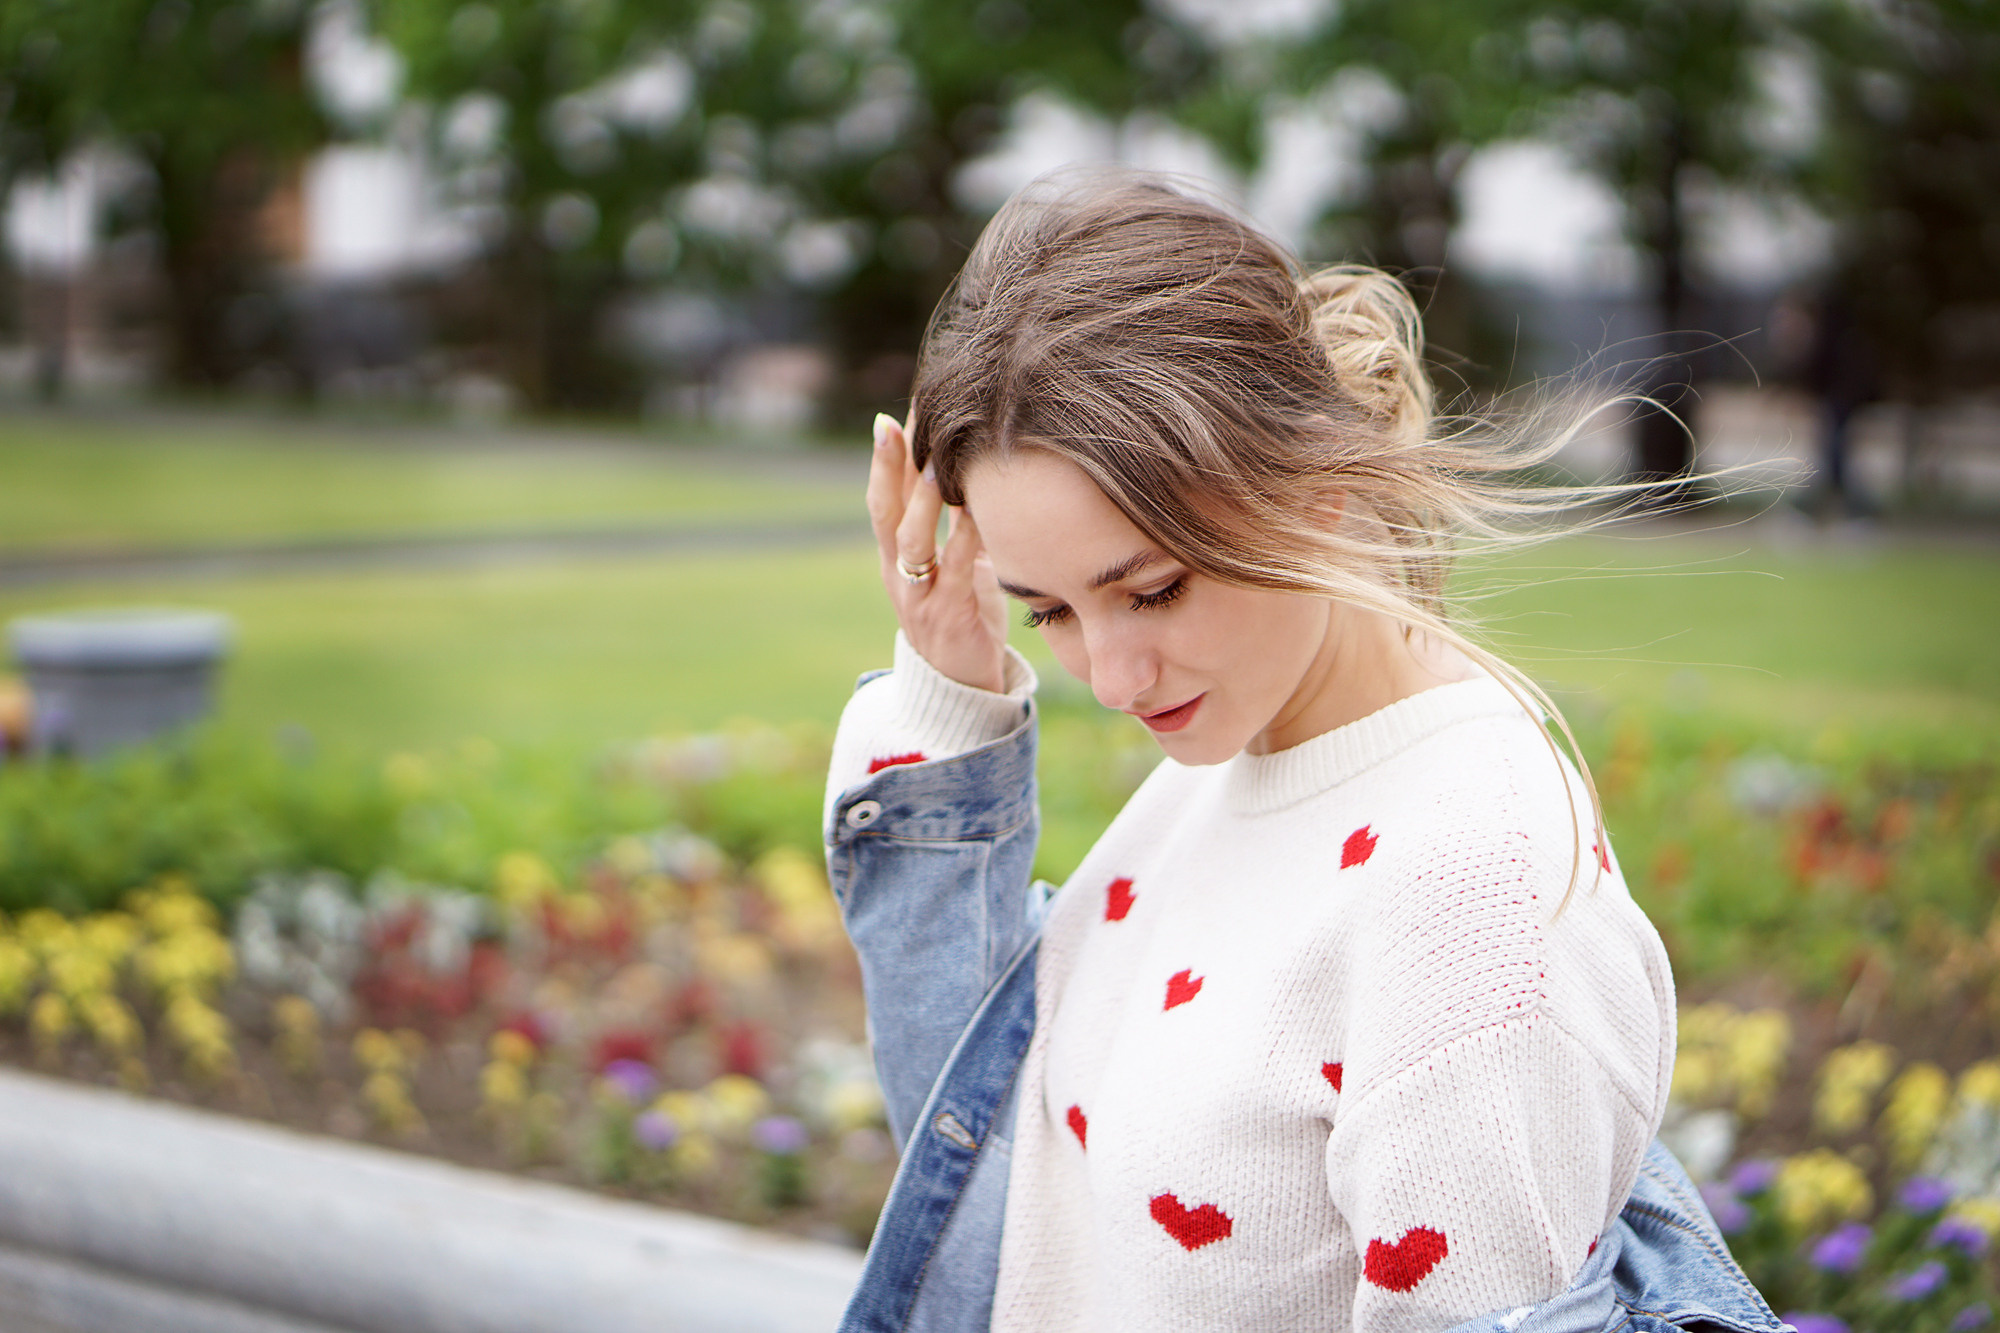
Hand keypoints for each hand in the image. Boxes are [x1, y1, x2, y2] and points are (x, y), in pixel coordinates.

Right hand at [865, 412, 1008, 692]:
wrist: (961, 686)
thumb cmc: (962, 614)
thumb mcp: (954, 564)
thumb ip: (955, 524)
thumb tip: (968, 470)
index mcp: (895, 556)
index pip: (882, 498)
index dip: (885, 459)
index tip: (891, 417)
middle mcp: (898, 571)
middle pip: (884, 511)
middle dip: (887, 467)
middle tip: (892, 424)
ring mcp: (919, 594)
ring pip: (912, 540)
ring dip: (921, 500)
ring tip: (932, 463)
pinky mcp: (949, 613)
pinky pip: (956, 569)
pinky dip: (965, 537)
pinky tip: (976, 509)